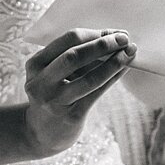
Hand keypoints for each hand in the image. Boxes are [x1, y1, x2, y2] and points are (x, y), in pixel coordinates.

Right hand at [24, 29, 135, 155]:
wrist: (42, 133)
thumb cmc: (54, 94)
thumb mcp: (53, 73)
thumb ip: (73, 56)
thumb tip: (110, 37)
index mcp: (34, 64)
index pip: (66, 40)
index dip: (93, 34)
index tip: (114, 32)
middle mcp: (41, 82)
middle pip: (75, 56)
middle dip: (103, 45)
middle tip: (124, 39)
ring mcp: (55, 101)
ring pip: (89, 77)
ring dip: (114, 63)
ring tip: (130, 53)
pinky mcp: (71, 116)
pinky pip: (97, 93)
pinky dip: (113, 78)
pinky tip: (124, 70)